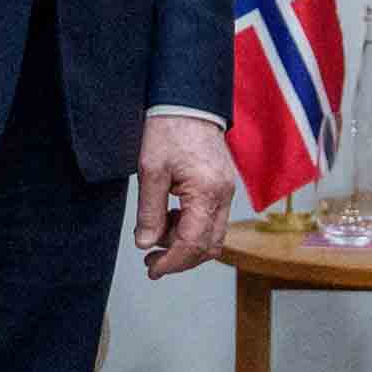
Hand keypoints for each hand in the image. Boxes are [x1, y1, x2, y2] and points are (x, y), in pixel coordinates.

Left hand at [133, 115, 236, 278]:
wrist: (188, 102)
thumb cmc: (170, 130)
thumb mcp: (150, 171)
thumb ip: (149, 212)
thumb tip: (146, 243)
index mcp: (207, 193)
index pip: (193, 244)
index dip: (172, 262)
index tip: (152, 269)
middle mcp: (223, 196)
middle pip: (208, 247)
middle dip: (180, 259)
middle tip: (152, 261)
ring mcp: (226, 192)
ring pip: (212, 237)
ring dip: (185, 245)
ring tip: (156, 236)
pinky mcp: (222, 187)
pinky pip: (212, 220)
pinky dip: (191, 229)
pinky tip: (170, 220)